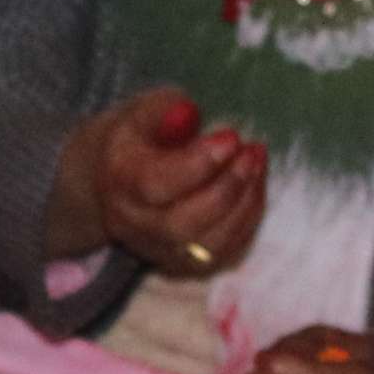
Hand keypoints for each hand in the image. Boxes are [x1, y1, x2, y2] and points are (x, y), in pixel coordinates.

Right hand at [54, 88, 267, 280]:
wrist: (116, 177)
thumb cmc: (138, 137)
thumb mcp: (143, 111)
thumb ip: (164, 110)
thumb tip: (188, 112)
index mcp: (119, 182)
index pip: (155, 185)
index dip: (198, 164)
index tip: (231, 137)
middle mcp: (134, 224)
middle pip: (181, 224)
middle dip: (227, 188)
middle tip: (251, 152)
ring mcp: (158, 249)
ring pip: (207, 246)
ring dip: (244, 206)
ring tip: (258, 163)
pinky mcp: (184, 263)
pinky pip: (223, 254)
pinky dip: (247, 221)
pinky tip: (256, 185)